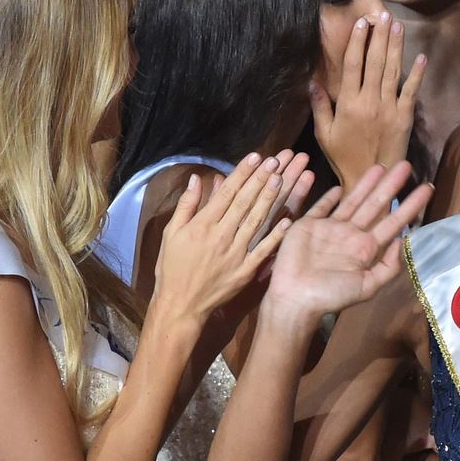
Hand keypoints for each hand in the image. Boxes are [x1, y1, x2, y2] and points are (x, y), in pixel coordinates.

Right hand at [152, 153, 294, 323]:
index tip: (255, 156)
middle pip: (244, 202)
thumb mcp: (171, 233)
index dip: (242, 173)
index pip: (227, 192)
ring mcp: (235, 253)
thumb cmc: (172, 267)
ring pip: (256, 221)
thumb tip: (197, 178)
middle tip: (275, 161)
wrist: (180, 304)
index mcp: (203, 224)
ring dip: (269, 199)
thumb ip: (187, 205)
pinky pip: (264, 250)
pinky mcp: (246, 271)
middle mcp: (221, 235)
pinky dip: (276, 235)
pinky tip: (287, 219)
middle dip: (260, 179)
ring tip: (281, 179)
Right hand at [265, 162, 431, 320]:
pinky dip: (330, 197)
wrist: (296, 297)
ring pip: (353, 201)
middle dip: (391, 186)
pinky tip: (340, 187)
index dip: (410, 206)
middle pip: (376, 205)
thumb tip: (402, 242)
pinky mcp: (309, 225)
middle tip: (406, 165)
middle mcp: (352, 235)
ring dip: (366, 184)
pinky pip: (322, 207)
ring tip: (381, 166)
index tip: (426, 189)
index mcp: (367, 249)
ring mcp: (331, 229)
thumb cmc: (332, 295)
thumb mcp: (368, 286)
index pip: (394, 222)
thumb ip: (388, 266)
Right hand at [311, 10, 426, 185]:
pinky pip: (411, 91)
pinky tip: (421, 56)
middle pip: (375, 62)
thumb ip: (319, 106)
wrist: (372, 177)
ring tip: (397, 26)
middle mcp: (370, 101)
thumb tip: (311, 82)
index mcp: (348, 103)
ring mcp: (389, 108)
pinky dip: (417, 74)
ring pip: (393, 71)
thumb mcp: (324, 133)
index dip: (358, 42)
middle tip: (383, 15)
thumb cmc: (344, 157)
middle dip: (379, 37)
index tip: (362, 23)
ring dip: (396, 47)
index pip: (353, 65)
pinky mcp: (405, 117)